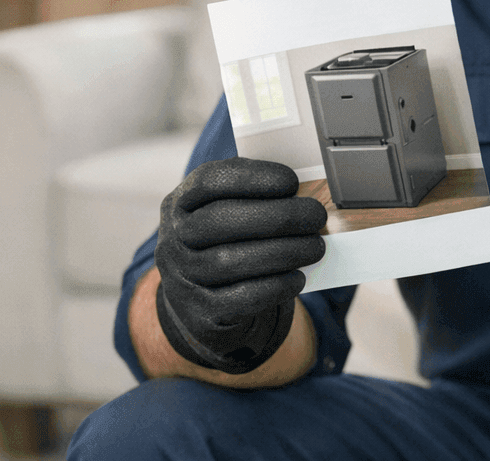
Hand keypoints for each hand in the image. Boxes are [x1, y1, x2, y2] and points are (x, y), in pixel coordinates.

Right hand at [154, 157, 327, 374]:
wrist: (199, 302)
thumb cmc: (226, 243)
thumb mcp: (227, 212)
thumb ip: (254, 196)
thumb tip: (305, 192)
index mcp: (181, 203)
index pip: (208, 181)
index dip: (252, 177)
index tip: (292, 182)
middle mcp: (173, 239)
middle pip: (220, 221)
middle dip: (278, 216)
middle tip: (316, 216)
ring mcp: (182, 278)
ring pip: (231, 261)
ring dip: (284, 252)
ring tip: (316, 247)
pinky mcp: (200, 313)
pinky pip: (240, 299)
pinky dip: (275, 286)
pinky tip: (298, 278)